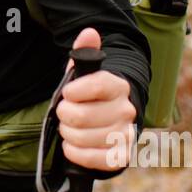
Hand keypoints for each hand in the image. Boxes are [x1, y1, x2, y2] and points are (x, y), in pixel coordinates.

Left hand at [57, 27, 136, 171]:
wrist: (111, 122)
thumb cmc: (92, 96)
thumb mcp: (86, 73)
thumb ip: (85, 51)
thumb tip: (89, 33)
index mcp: (119, 86)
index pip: (95, 85)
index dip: (73, 91)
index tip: (68, 93)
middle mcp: (126, 110)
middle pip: (80, 116)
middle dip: (65, 114)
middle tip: (67, 112)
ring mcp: (125, 135)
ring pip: (81, 137)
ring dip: (68, 133)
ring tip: (72, 128)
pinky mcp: (120, 156)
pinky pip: (89, 158)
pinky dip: (74, 152)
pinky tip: (75, 144)